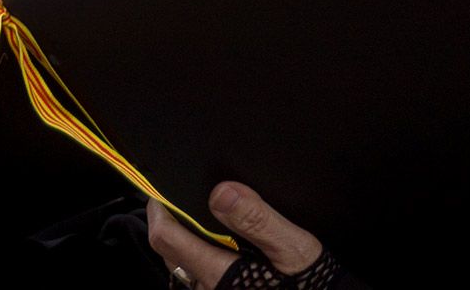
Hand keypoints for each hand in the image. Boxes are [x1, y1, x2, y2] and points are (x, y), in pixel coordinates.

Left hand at [147, 182, 324, 288]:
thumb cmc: (311, 282)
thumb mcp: (293, 248)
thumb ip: (258, 220)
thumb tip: (222, 191)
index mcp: (219, 273)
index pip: (168, 239)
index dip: (158, 211)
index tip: (159, 189)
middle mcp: (208, 288)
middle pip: (169, 252)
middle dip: (167, 222)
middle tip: (174, 198)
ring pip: (182, 265)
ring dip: (184, 241)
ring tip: (199, 218)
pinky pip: (198, 276)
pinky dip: (199, 255)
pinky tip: (218, 244)